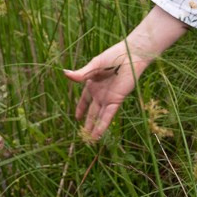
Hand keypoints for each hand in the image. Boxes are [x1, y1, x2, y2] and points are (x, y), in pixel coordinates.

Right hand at [63, 6, 186, 141]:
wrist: (130, 55)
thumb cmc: (113, 56)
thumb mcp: (94, 65)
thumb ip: (81, 73)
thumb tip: (65, 74)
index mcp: (93, 83)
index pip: (84, 100)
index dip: (80, 108)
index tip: (77, 118)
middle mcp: (100, 93)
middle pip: (92, 111)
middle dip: (87, 123)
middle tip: (83, 136)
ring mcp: (108, 98)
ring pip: (99, 116)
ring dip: (94, 128)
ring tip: (89, 141)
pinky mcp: (116, 100)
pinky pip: (108, 115)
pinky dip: (102, 125)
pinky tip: (98, 134)